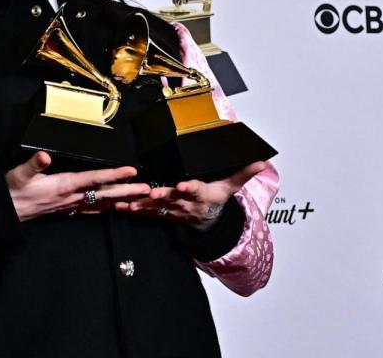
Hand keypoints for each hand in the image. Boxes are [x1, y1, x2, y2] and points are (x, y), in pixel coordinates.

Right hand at [6, 151, 151, 221]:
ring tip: (140, 198)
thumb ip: (33, 165)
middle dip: (127, 191)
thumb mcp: (19, 174)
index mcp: (64, 186)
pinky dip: (106, 208)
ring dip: (122, 200)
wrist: (5, 213)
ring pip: (101, 203)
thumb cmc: (12, 191)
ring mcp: (70, 205)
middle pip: (105, 194)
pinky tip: (115, 208)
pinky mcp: (67, 209)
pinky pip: (92, 210)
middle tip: (148, 189)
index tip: (131, 171)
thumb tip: (44, 156)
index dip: (113, 175)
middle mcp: (71, 197)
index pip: (94, 179)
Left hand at [114, 161, 266, 230]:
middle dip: (162, 196)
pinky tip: (120, 207)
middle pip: (173, 199)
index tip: (182, 186)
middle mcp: (186, 203)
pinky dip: (134, 210)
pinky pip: (147, 212)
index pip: (196, 189)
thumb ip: (244, 173)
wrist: (207, 221)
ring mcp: (173, 210)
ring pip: (156, 207)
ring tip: (128, 203)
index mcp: (202, 194)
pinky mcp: (162, 213)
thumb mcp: (231, 186)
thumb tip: (262, 162)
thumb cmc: (217, 198)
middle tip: (152, 194)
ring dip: (142, 205)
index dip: (189, 188)